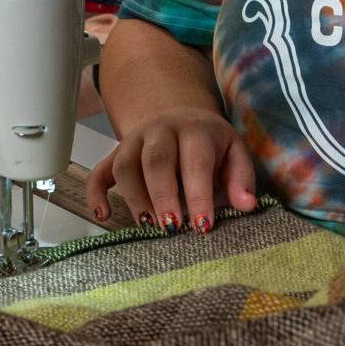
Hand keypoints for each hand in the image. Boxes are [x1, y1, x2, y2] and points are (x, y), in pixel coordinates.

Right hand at [85, 107, 258, 233]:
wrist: (180, 117)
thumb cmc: (211, 144)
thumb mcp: (234, 153)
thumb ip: (241, 179)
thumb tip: (248, 206)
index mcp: (195, 129)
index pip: (195, 161)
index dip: (198, 195)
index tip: (203, 226)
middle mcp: (161, 130)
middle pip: (156, 159)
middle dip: (162, 195)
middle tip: (171, 228)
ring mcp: (134, 141)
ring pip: (125, 166)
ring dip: (134, 198)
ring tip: (148, 226)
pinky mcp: (116, 154)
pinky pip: (99, 172)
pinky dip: (96, 194)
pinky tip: (103, 216)